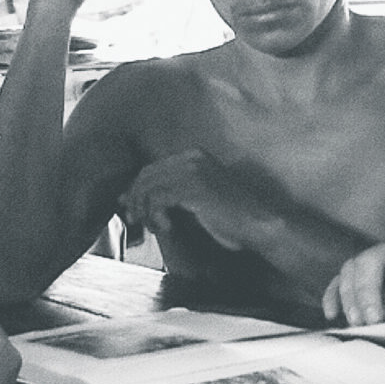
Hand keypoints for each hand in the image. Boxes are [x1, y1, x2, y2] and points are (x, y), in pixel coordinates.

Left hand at [122, 150, 265, 253]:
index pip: (150, 169)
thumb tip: (125, 197)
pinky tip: (168, 227)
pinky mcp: (194, 188)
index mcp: (193, 156)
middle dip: (136, 201)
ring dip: (146, 212)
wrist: (259, 225)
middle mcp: (192, 157)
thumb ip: (163, 195)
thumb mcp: (193, 201)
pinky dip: (156, 216)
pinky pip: (158, 200)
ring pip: (149, 188)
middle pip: (146, 176)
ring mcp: (193, 171)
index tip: (133, 212)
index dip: (137, 191)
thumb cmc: (229, 217)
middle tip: (137, 222)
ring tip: (157, 227)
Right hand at [322, 240, 384, 325]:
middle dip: (367, 292)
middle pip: (372, 260)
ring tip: (356, 323)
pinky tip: (332, 314)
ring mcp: (378, 262)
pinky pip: (341, 280)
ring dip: (349, 295)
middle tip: (370, 321)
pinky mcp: (363, 277)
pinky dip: (333, 296)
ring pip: (353, 267)